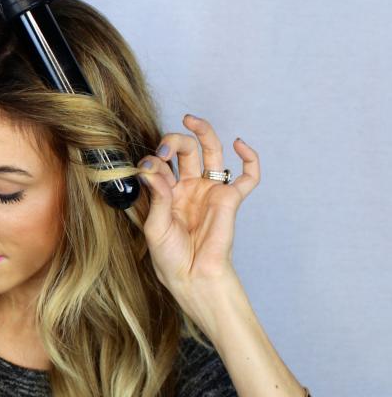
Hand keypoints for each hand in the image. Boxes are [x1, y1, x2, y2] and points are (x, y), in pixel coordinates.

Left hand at [136, 115, 259, 299]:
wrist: (192, 277)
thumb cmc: (170, 257)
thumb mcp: (156, 226)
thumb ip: (157, 196)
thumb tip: (151, 167)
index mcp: (168, 191)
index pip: (161, 163)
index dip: (153, 160)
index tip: (147, 168)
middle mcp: (189, 186)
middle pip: (186, 149)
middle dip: (173, 140)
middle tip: (164, 147)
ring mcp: (210, 190)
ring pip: (212, 151)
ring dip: (202, 132)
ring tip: (190, 119)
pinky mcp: (230, 198)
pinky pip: (248, 175)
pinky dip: (249, 157)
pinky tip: (239, 143)